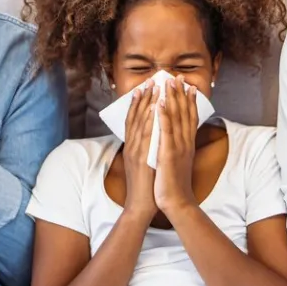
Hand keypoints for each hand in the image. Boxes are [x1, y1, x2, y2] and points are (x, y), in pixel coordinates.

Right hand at [121, 84, 157, 217]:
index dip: (139, 102)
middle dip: (143, 97)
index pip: (133, 119)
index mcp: (132, 146)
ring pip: (139, 122)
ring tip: (154, 86)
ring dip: (147, 103)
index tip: (146, 86)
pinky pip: (146, 135)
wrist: (140, 206)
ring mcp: (135, 151)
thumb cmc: (145, 186)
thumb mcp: (142, 163)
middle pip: (135, 116)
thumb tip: (152, 136)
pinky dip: (149, 120)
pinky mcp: (141, 159)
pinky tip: (155, 108)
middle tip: (151, 79)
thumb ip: (144, 148)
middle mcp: (131, 146)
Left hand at [155, 77, 198, 214]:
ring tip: (168, 81)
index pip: (189, 118)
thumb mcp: (177, 162)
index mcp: (186, 144)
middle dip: (180, 93)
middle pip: (184, 113)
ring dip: (172, 98)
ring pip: (176, 118)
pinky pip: (165, 131)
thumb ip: (177, 148)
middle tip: (177, 76)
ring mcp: (177, 147)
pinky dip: (164, 116)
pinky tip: (160, 103)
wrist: (176, 203)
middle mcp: (184, 143)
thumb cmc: (174, 184)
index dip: (189, 101)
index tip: (188, 86)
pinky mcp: (168, 154)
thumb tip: (174, 139)